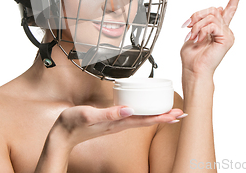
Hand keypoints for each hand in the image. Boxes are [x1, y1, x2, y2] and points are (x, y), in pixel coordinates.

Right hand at [51, 105, 183, 149]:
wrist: (62, 135)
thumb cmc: (73, 124)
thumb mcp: (89, 115)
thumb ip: (108, 113)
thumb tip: (129, 109)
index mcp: (118, 123)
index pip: (145, 120)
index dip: (162, 117)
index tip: (177, 114)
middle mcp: (120, 124)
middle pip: (148, 120)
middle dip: (166, 116)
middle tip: (182, 113)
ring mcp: (117, 124)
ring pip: (142, 119)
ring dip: (157, 115)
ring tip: (170, 112)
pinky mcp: (112, 121)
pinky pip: (133, 117)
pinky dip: (144, 113)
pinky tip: (146, 110)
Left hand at [180, 0, 245, 77]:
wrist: (193, 70)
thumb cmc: (192, 56)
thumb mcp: (195, 32)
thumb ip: (205, 20)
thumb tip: (219, 8)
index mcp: (219, 28)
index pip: (230, 8)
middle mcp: (226, 30)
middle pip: (213, 9)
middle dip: (197, 16)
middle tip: (187, 27)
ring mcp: (227, 34)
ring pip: (211, 16)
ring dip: (197, 25)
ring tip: (192, 36)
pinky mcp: (226, 38)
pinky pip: (212, 25)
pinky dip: (201, 30)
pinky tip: (198, 38)